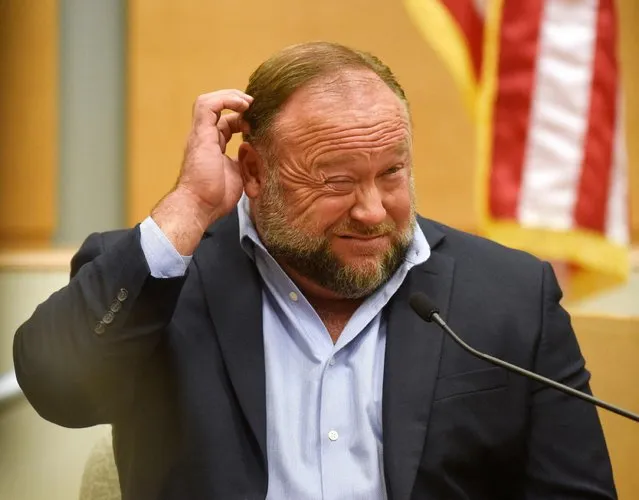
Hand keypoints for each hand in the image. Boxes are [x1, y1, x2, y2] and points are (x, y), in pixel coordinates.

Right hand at [152, 90, 252, 253]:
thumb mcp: (238, 174)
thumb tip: (256, 154)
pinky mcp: (201, 134)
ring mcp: (201, 134)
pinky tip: (243, 105)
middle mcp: (204, 137)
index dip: (243, 118)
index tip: (260, 122)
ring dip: (231, 97)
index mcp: (213, 147)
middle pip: (218, 109)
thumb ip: (244, 161)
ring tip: (249, 102)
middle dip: (237, 103)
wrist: (200, 205)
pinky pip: (208, 105)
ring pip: (209, 102)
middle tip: (257, 107)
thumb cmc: (217, 197)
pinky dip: (226, 100)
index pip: (227, 123)